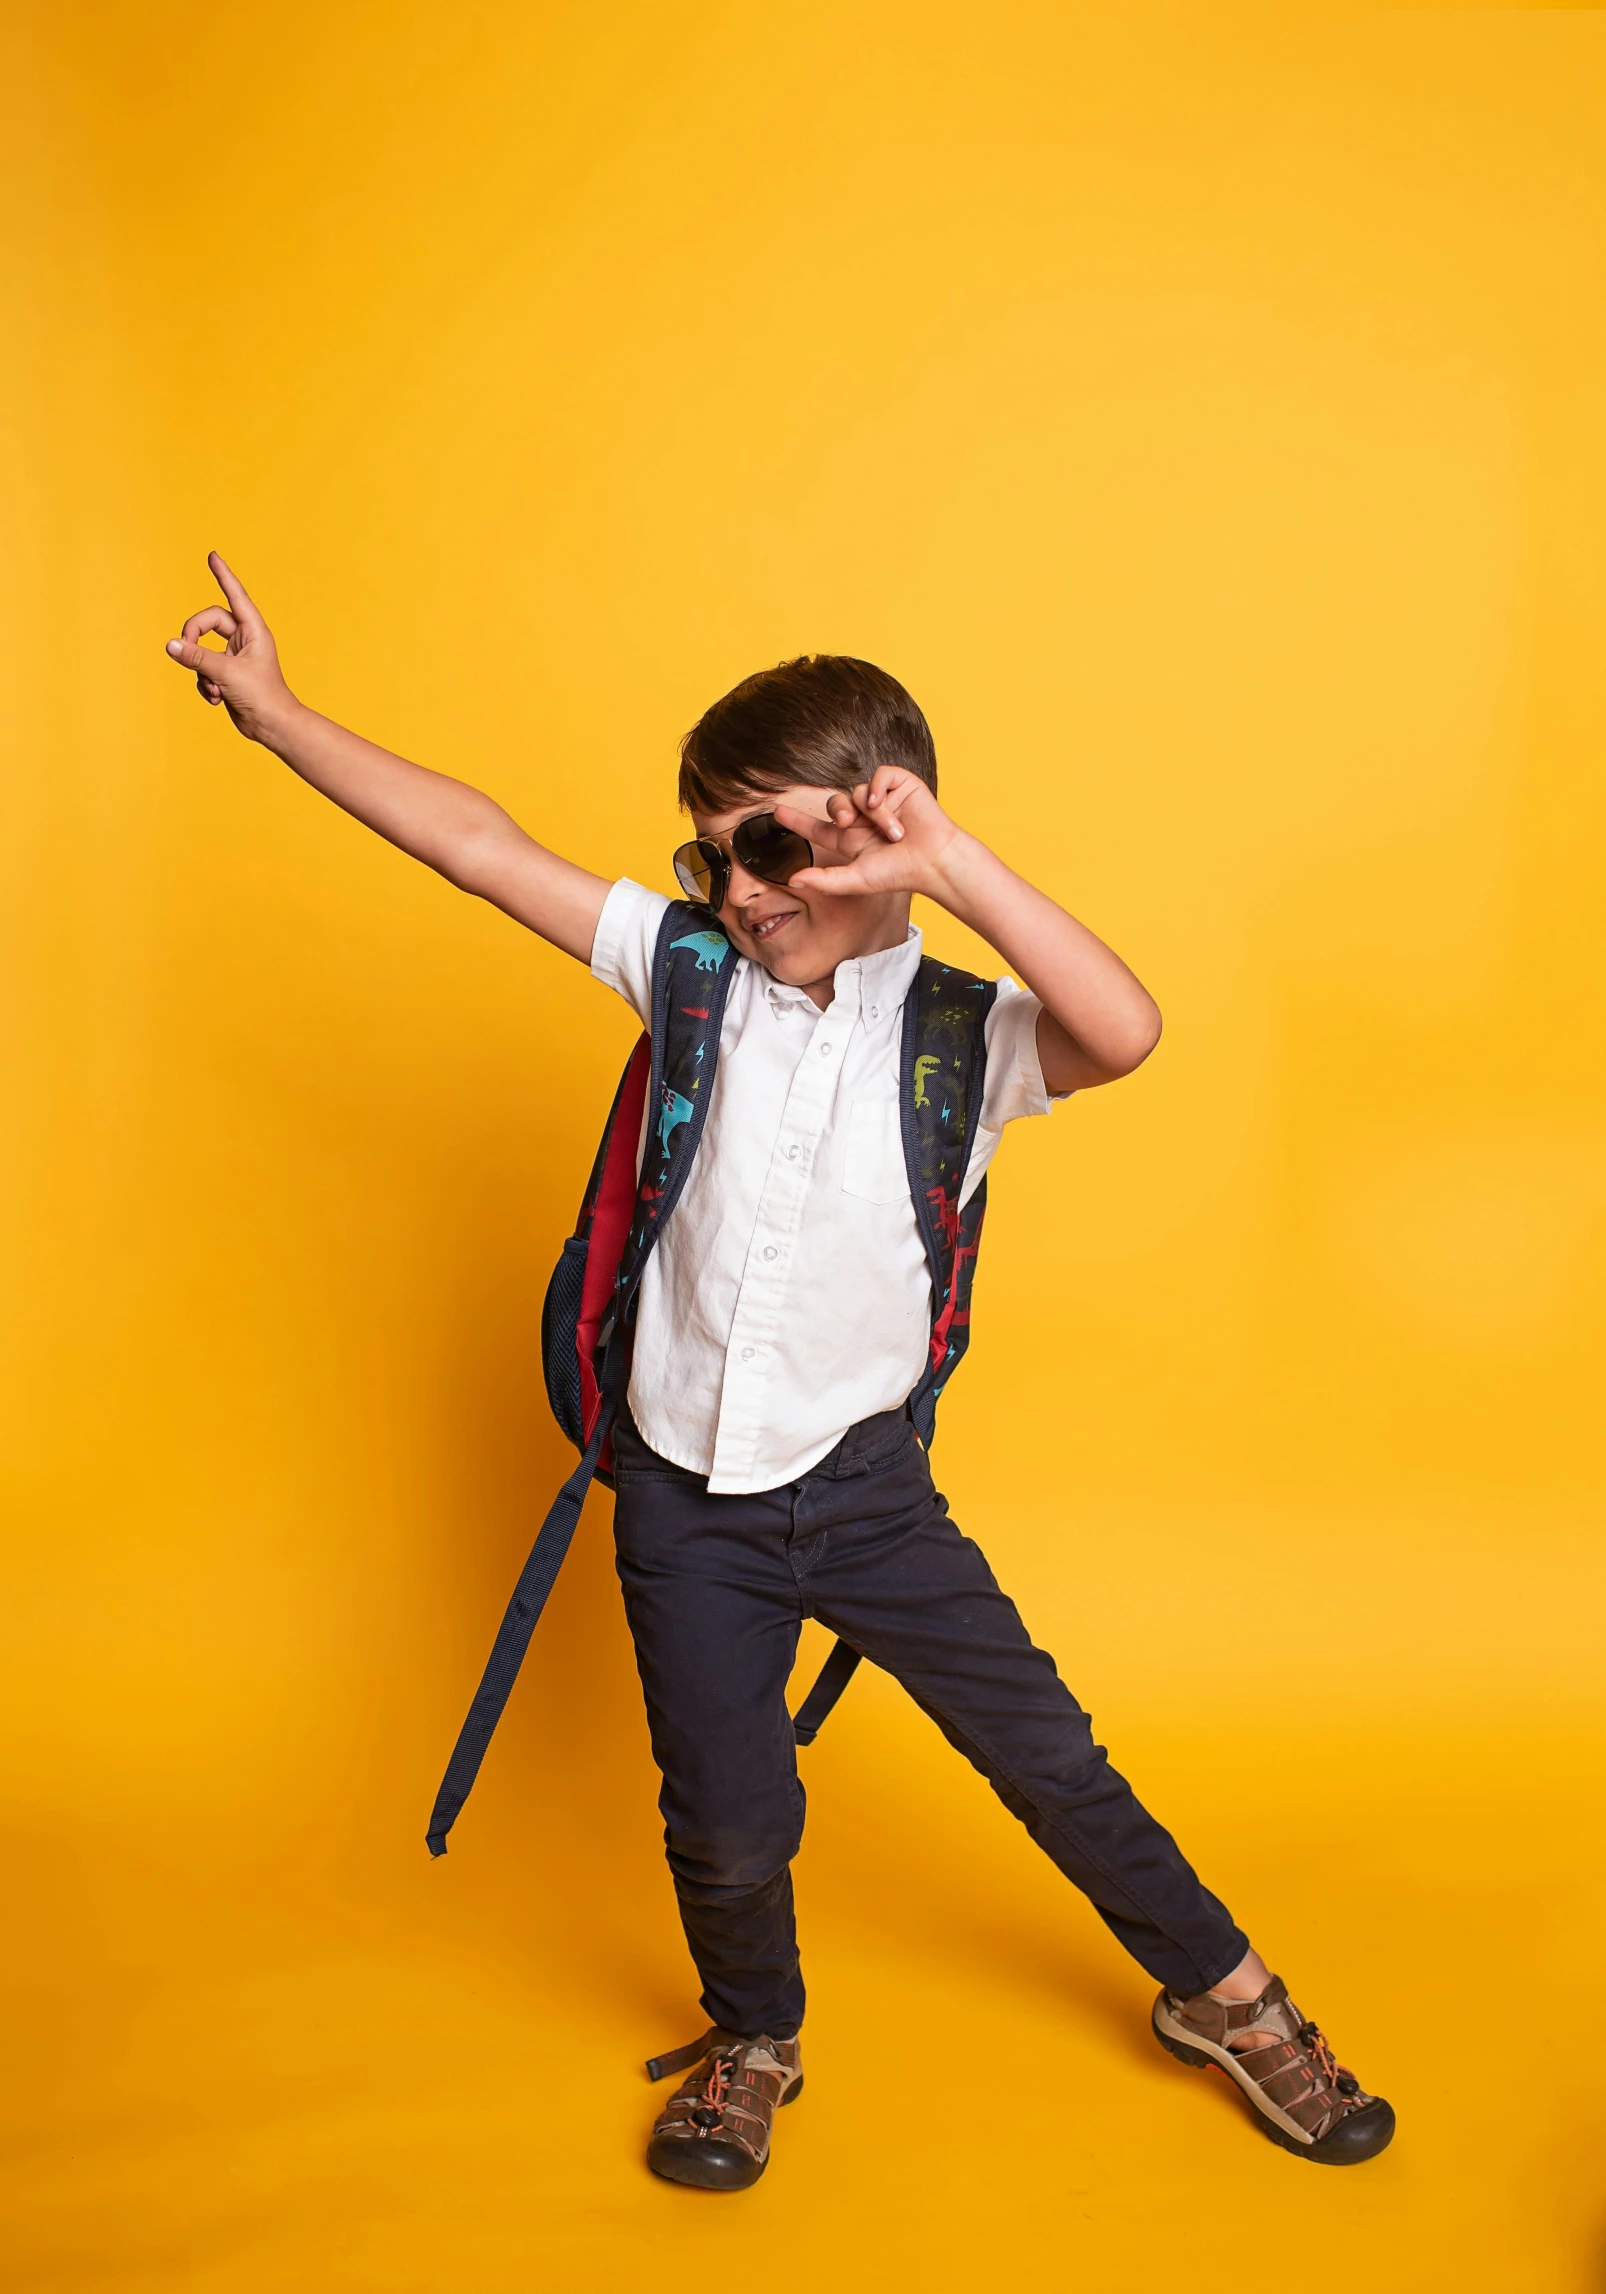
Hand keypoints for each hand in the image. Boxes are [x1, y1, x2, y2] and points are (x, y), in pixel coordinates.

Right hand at [164, 553, 297, 741]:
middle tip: (187, 654)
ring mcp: (234, 656)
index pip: (234, 595)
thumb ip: (197, 657)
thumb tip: (170, 645)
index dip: (223, 575)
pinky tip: (217, 700)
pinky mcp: (226, 674)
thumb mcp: (226, 674)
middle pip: (206, 622)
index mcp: (253, 631)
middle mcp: (244, 639)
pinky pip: (203, 669)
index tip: (213, 555)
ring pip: (201, 650)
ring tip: (216, 690)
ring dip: (201, 671)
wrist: (272, 727)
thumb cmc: (262, 697)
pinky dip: (205, 684)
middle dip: (193, 639)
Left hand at [777, 768, 964, 900]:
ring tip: (894, 833)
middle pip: (835, 803)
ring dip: (874, 814)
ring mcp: (881, 800)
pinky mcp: (899, 785)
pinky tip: (885, 804)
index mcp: (850, 840)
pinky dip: (879, 788)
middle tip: (849, 823)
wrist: (933, 861)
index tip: (776, 812)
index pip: (817, 827)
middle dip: (838, 811)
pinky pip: (879, 775)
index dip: (797, 820)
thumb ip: (824, 880)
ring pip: (858, 792)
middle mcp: (863, 818)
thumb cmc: (899, 873)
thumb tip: (792, 880)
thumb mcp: (856, 879)